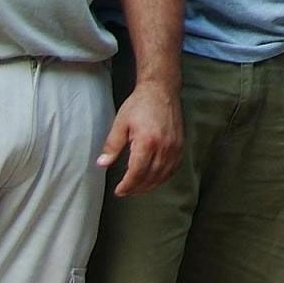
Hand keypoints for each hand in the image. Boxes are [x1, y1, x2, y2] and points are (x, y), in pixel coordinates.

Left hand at [98, 81, 184, 195]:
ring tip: (138, 188)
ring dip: (150, 185)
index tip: (119, 191)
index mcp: (147, 141)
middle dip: (137, 188)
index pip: (137, 172)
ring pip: (163, 175)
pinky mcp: (181, 145)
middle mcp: (164, 147)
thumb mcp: (120, 123)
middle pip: (151, 177)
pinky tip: (154, 179)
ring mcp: (175, 147)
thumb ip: (112, 146)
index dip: (127, 185)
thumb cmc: (140, 104)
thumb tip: (102, 164)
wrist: (161, 91)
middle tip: (126, 191)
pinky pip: (173, 168)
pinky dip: (163, 177)